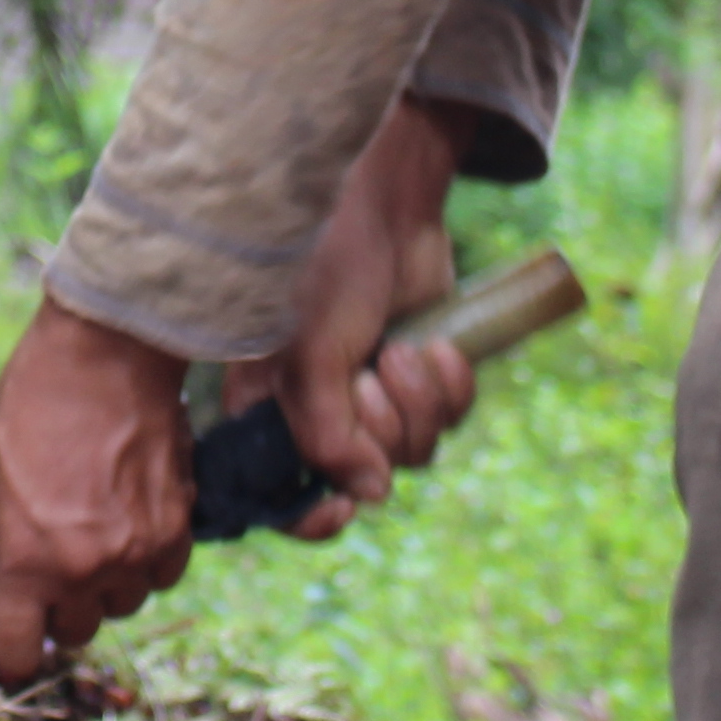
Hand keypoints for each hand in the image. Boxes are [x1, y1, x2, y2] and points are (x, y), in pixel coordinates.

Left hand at [0, 298, 197, 681]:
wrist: (108, 352)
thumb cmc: (33, 406)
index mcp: (29, 560)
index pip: (15, 652)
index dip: (3, 649)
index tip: (2, 632)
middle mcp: (87, 569)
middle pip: (72, 633)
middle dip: (54, 606)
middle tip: (44, 559)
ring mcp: (138, 551)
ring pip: (118, 606)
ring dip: (101, 584)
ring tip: (88, 526)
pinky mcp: (178, 529)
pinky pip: (159, 577)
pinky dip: (142, 561)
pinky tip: (124, 517)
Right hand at [223, 94, 481, 540]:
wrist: (384, 203)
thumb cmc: (322, 264)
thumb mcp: (308, 352)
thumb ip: (325, 432)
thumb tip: (369, 494)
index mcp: (268, 409)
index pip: (280, 495)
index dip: (308, 517)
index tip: (341, 509)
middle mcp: (320, 410)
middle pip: (365, 473)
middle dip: (384, 425)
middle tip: (374, 370)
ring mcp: (374, 393)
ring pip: (414, 449)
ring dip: (420, 401)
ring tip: (405, 349)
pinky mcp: (421, 374)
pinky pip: (450, 416)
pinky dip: (451, 385)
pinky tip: (437, 345)